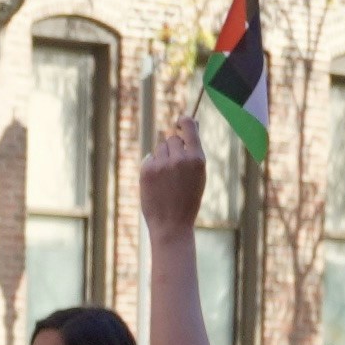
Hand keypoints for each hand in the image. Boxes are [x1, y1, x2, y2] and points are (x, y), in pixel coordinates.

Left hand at [134, 111, 209, 233]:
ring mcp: (162, 164)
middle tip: (175, 167)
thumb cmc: (188, 199)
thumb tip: (188, 124)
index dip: (184, 121)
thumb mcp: (198, 175)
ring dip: (162, 157)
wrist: (172, 224)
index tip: (180, 120)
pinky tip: (157, 183)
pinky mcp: (147, 170)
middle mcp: (180, 158)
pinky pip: (149, 159)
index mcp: (197, 159)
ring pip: (160, 148)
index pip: (189, 127)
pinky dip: (152, 167)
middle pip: (172, 138)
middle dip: (173, 148)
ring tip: (167, 179)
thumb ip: (193, 151)